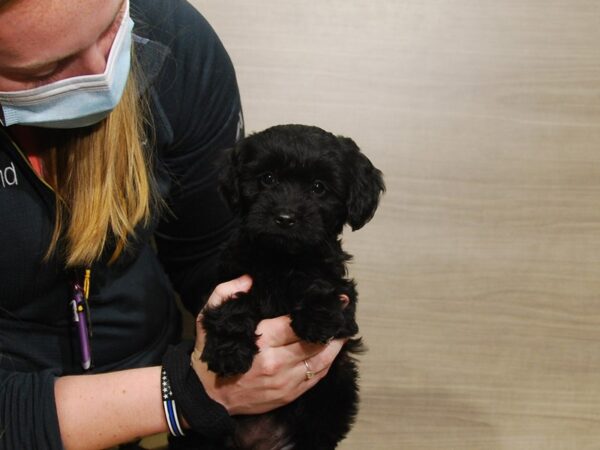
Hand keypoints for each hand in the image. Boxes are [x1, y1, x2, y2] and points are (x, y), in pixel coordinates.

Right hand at [191, 275, 344, 414]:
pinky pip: (317, 378)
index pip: (298, 324)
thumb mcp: (209, 319)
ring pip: (322, 362)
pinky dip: (328, 363)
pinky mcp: (289, 394)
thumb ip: (226, 293)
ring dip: (335, 345)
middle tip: (343, 311)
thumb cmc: (211, 355)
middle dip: (333, 326)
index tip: (335, 299)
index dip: (318, 311)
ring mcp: (286, 382)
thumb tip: (249, 279)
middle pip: (316, 343)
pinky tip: (332, 350)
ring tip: (343, 329)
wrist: (205, 397)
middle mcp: (278, 364)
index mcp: (262, 342)